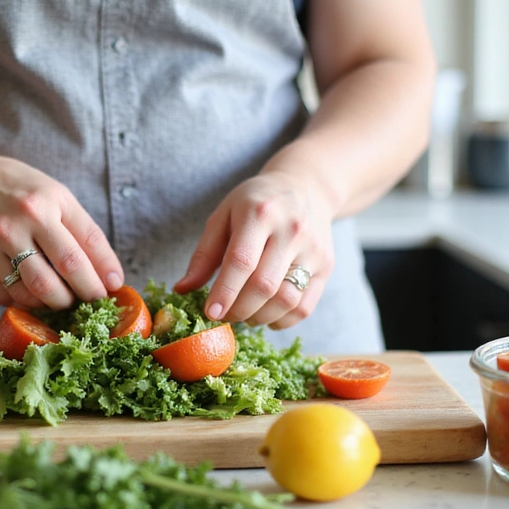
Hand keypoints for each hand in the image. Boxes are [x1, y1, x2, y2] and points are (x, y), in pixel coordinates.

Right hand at [0, 153, 123, 309]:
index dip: (103, 274)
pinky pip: (5, 296)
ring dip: (53, 302)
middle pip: (59, 277)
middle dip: (81, 295)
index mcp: (45, 202)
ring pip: (31, 293)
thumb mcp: (55, 195)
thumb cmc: (17, 189)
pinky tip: (31, 292)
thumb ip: (83, 232)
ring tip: (60, 296)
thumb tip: (110, 277)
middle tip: (87, 298)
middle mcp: (17, 222)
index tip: (112, 288)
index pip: (84, 249)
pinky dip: (24, 301)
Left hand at [174, 170, 333, 328]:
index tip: (210, 313)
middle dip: (239, 309)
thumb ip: (203, 254)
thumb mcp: (223, 217)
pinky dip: (281, 321)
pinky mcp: (326, 266)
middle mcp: (292, 229)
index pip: (242, 261)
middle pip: (264, 285)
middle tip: (224, 316)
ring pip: (287, 299)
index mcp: (260, 213)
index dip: (224, 292)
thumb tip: (182, 289)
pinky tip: (265, 315)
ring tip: (243, 315)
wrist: (305, 187)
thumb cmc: (255, 204)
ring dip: (259, 317)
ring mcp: (314, 249)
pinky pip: (304, 306)